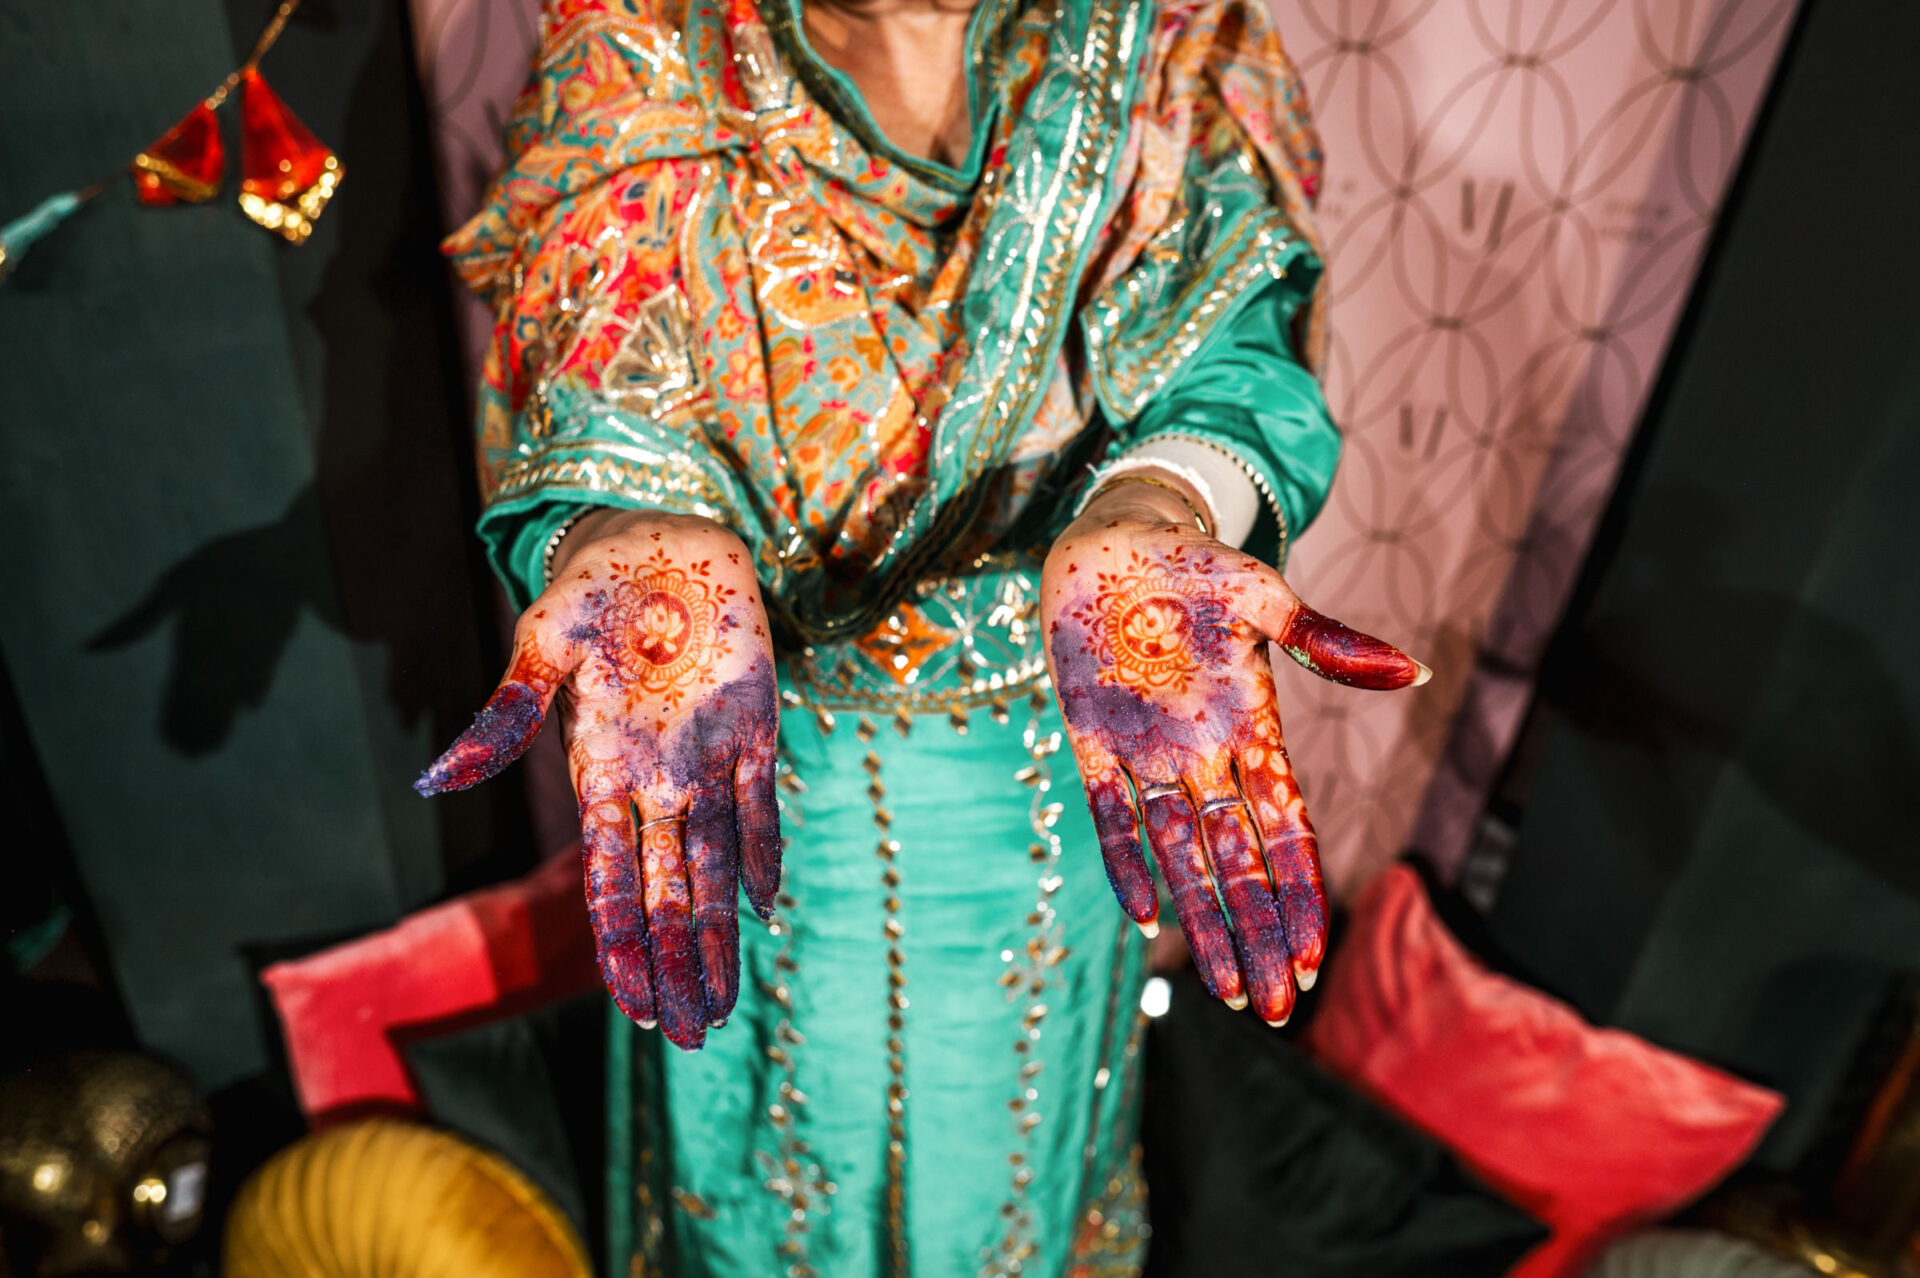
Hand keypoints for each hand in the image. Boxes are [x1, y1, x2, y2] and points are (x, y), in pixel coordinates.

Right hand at [416, 512, 780, 1049]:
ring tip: (723, 1002)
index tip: (636, 1006)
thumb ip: (505, 716)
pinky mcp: (755, 725)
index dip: (624, 943)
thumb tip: (433, 778)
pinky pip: (762, 802)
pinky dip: (764, 850)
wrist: (658, 536)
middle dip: (677, 963)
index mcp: (600, 771)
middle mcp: (655, 780)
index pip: (611, 879)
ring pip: (716, 865)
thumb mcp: (542, 645)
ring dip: (719, 932)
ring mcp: (708, 757)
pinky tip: (765, 906)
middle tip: (689, 1035)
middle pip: (669, 891)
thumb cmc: (592, 590)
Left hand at [1041, 484, 1427, 1024]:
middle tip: (1271, 1011)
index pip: (1286, 830)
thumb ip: (1324, 639)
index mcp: (1255, 728)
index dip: (1300, 894)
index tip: (1314, 961)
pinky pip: (1111, 818)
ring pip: (1181, 856)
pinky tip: (1146, 919)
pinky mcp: (1094, 744)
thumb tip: (1418, 669)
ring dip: (1203, 921)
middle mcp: (1206, 756)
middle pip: (1237, 863)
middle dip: (1257, 935)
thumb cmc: (1193, 562)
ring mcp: (1149, 756)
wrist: (1113, 538)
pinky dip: (1127, 865)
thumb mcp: (1261, 595)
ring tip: (1224, 992)